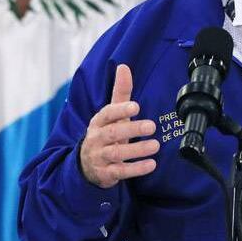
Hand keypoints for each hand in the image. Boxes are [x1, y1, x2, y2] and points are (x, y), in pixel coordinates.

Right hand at [80, 64, 159, 187]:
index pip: (107, 114)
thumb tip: (124, 67)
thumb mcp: (110, 115)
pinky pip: (121, 172)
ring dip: (137, 150)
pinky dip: (136, 169)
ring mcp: (100, 157)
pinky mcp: (106, 174)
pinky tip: (151, 164)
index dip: (120, 109)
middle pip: (112, 133)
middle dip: (132, 129)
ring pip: (117, 154)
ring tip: (155, 145)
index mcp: (98, 122)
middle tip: (152, 126)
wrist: (86, 165)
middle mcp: (97, 139)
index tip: (136, 106)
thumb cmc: (104, 135)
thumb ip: (120, 93)